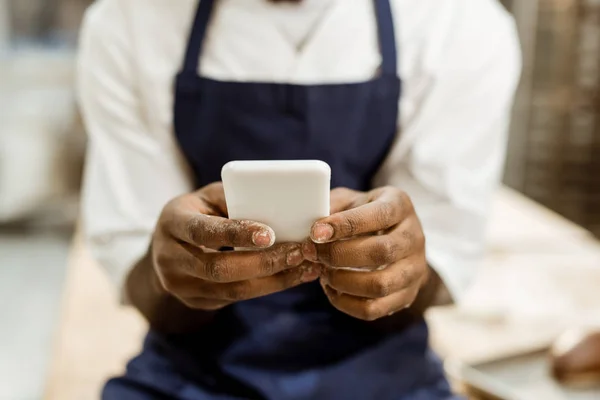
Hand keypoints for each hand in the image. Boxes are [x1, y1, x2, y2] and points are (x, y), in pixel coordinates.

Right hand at [151, 182, 319, 310]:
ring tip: (306, 266)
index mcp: (172, 222)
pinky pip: (237, 299)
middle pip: (219, 269)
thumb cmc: (199, 211)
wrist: (167, 246)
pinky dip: (269, 288)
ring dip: (274, 280)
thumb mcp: (209, 197)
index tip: (270, 234)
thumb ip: (235, 198)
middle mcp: (170, 258)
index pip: (203, 232)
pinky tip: (294, 276)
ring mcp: (181, 286)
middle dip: (264, 262)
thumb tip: (280, 206)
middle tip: (299, 252)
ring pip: (232, 290)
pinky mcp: (197, 302)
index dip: (236, 234)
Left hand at [310, 187, 429, 320]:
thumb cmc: (363, 214)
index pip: (378, 215)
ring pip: (380, 285)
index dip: (346, 225)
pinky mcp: (406, 295)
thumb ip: (332, 206)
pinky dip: (346, 303)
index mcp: (400, 205)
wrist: (393, 237)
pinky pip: (374, 309)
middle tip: (313, 253)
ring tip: (322, 272)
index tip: (315, 232)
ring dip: (342, 281)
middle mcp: (414, 237)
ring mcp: (414, 269)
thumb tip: (310, 222)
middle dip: (339, 255)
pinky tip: (331, 289)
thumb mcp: (350, 200)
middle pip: (381, 252)